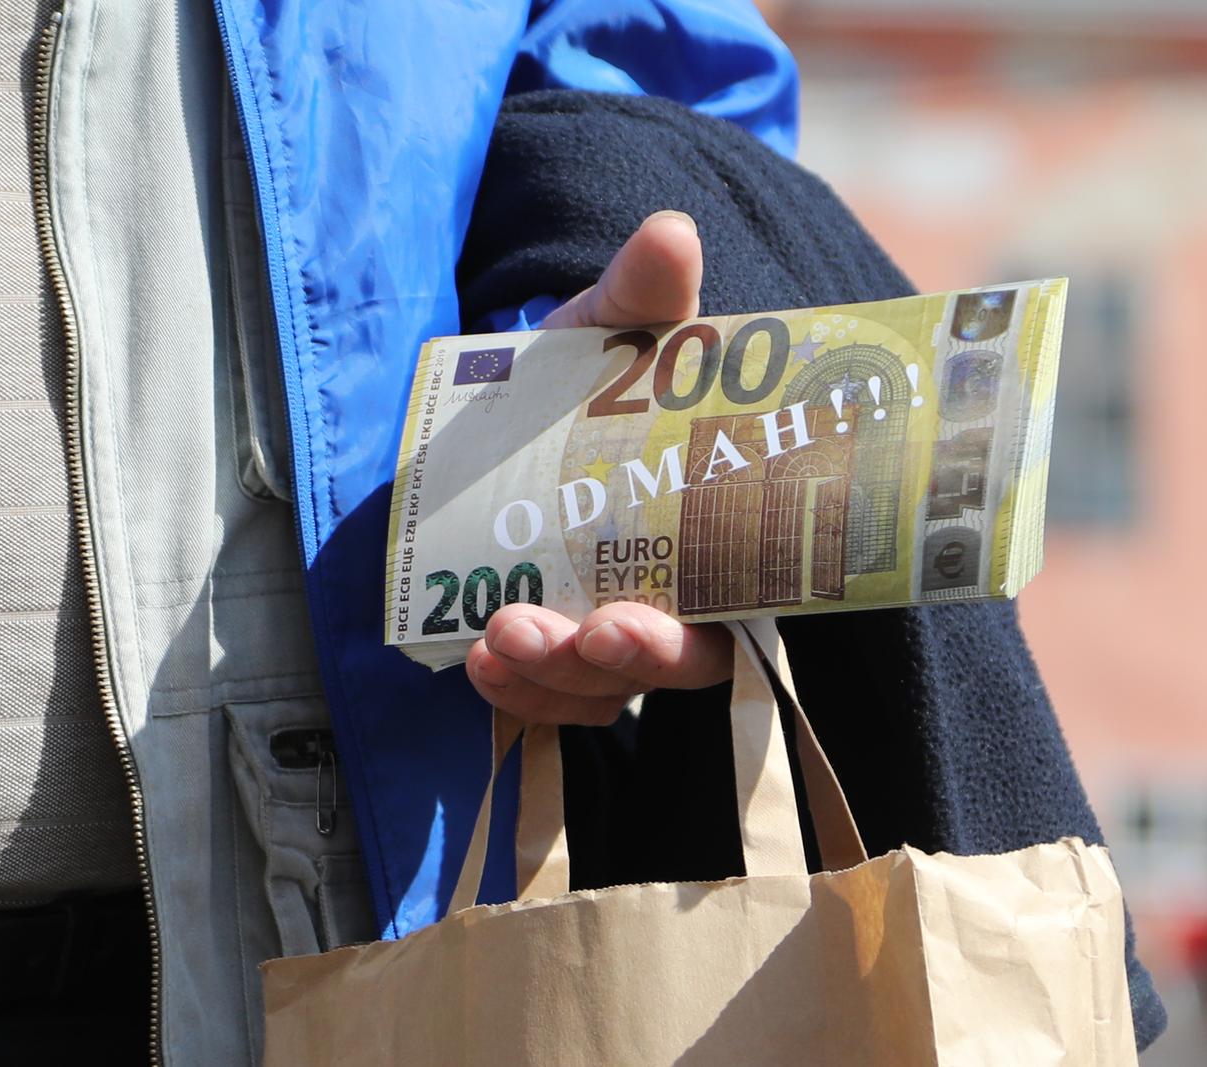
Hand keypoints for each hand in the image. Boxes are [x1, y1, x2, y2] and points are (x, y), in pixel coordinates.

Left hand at [464, 211, 734, 723]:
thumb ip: (644, 298)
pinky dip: (514, 693)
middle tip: (578, 637)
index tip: (630, 623)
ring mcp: (612, 627)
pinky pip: (547, 695)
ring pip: (601, 691)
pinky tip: (476, 664)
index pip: (730, 611)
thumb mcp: (613, 333)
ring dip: (554, 681)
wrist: (519, 401)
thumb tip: (671, 234)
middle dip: (623, 665)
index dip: (688, 639)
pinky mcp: (554, 643)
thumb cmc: (591, 374)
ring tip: (499, 643)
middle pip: (673, 664)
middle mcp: (679, 596)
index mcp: (720, 534)